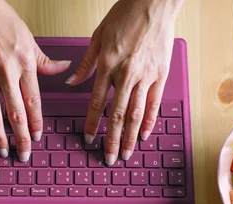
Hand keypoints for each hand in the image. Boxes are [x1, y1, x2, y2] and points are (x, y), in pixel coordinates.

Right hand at [0, 0, 71, 161]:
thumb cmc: (2, 19)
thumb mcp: (30, 39)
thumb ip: (45, 61)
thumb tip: (65, 69)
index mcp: (25, 64)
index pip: (34, 102)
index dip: (36, 123)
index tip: (38, 137)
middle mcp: (6, 72)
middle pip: (16, 113)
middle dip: (22, 138)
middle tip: (24, 154)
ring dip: (0, 136)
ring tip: (3, 151)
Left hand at [67, 0, 182, 164]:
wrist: (153, 3)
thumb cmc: (125, 16)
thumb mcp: (97, 38)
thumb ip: (85, 64)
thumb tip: (71, 81)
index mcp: (107, 66)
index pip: (97, 103)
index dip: (93, 125)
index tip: (89, 140)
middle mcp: (126, 74)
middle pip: (117, 115)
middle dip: (112, 140)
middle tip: (109, 158)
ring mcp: (145, 76)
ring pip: (136, 113)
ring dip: (129, 137)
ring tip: (126, 154)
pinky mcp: (161, 74)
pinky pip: (154, 103)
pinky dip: (149, 121)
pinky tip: (144, 135)